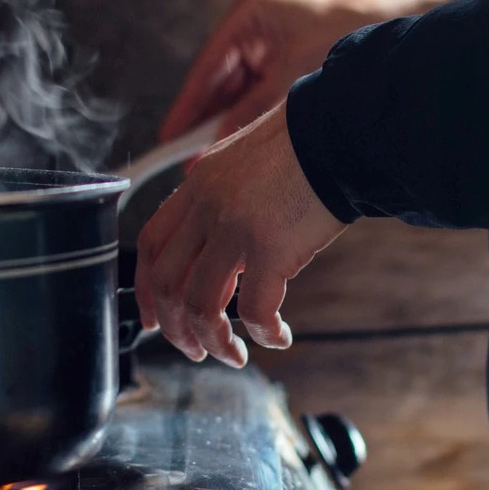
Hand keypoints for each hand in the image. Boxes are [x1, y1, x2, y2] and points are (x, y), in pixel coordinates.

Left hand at [136, 103, 346, 367]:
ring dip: (214, 341)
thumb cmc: (305, 147)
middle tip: (196, 350)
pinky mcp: (272, 249)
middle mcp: (207, 208)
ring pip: (201, 305)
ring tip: (233, 355)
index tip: (155, 319)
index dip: (146, 290)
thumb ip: (219, 198)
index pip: (151, 246)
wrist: (342, 134)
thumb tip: (215, 241)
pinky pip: (255, 310)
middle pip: (168, 284)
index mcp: (197, 186)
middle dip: (177, 329)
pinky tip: (278, 338)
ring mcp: (236, 229)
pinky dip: (263, 334)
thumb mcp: (242, 162)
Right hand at [159, 0, 455, 145]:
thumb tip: (219, 147)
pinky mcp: (286, 61)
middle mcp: (254, 28)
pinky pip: (258, 96)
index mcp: (249, 15)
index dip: (185, 109)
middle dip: (208, 125)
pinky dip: (252, 120)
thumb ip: (252, 113)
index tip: (168, 141)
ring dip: (232, 125)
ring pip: (237, 96)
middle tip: (193, 164)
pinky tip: (246, 148)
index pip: (204, 71)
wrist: (408, 19)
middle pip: (218, 86)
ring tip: (219, 162)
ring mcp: (270, 45)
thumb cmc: (355, 29)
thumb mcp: (295, 78)